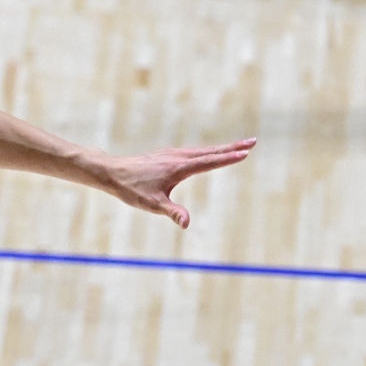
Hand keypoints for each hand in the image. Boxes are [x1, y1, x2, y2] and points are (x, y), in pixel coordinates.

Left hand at [91, 138, 256, 226]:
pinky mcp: (167, 155)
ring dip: (223, 147)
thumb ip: (172, 213)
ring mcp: (172, 154)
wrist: (111, 172)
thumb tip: (187, 224)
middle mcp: (178, 157)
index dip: (228, 157)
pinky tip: (211, 153)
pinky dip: (209, 151)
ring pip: (203, 150)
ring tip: (240, 145)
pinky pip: (194, 151)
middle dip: (233, 146)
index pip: (209, 162)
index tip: (246, 152)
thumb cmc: (131, 189)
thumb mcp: (152, 204)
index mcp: (178, 167)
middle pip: (211, 151)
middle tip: (254, 141)